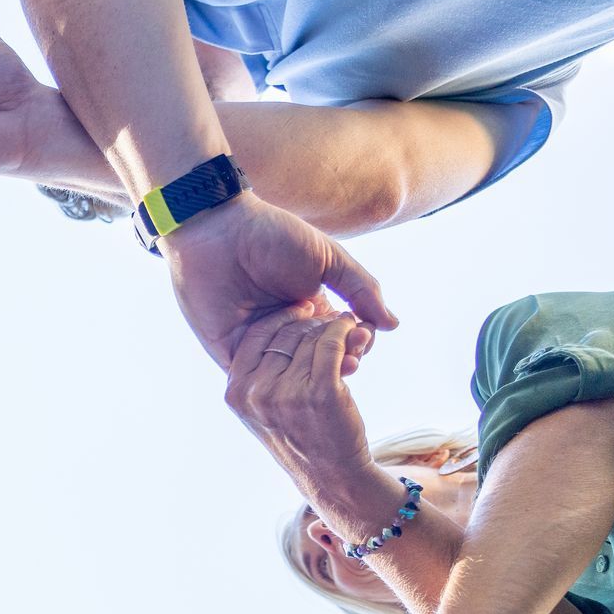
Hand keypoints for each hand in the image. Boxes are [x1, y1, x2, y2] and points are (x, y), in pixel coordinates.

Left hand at [160, 192, 396, 369]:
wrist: (220, 231)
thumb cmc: (274, 236)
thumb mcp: (328, 260)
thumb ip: (361, 290)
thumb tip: (393, 325)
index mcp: (312, 309)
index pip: (341, 338)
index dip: (355, 342)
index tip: (363, 338)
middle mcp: (287, 331)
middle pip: (319, 360)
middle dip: (338, 359)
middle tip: (351, 356)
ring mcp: (260, 343)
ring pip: (291, 374)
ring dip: (313, 374)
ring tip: (330, 365)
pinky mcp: (231, 353)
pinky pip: (257, 377)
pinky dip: (277, 381)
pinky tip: (297, 376)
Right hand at [223, 307, 376, 489]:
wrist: (331, 476)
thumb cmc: (302, 438)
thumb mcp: (263, 411)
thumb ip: (257, 375)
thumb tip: (276, 324)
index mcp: (236, 394)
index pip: (254, 336)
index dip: (280, 317)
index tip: (301, 310)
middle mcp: (256, 394)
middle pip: (285, 334)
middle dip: (311, 322)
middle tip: (329, 319)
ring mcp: (286, 394)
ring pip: (311, 338)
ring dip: (333, 326)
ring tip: (348, 327)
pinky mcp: (321, 392)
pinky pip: (332, 344)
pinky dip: (346, 331)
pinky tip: (355, 329)